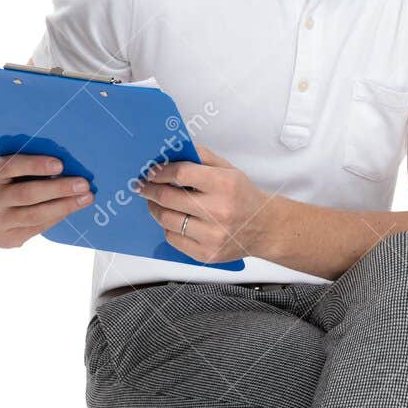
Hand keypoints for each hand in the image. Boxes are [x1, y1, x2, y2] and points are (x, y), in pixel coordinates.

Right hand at [0, 149, 93, 247]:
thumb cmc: (8, 169)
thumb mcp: (10, 156)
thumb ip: (28, 152)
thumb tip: (66, 152)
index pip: (12, 166)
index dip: (37, 166)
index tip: (61, 164)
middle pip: (27, 194)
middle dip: (59, 189)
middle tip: (84, 184)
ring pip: (35, 215)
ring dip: (64, 206)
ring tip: (86, 198)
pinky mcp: (3, 238)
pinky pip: (36, 228)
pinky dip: (57, 217)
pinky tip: (71, 208)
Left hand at [137, 141, 265, 262]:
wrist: (264, 228)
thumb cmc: (244, 197)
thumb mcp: (229, 170)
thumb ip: (201, 158)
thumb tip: (170, 154)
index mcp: (224, 185)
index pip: (181, 173)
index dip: (161, 172)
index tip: (151, 172)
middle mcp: (219, 211)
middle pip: (169, 198)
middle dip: (150, 190)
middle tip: (143, 186)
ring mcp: (212, 235)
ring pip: (168, 220)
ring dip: (156, 208)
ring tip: (155, 202)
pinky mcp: (207, 253)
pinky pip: (174, 239)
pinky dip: (168, 227)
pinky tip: (173, 220)